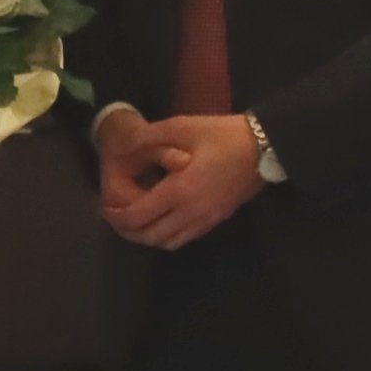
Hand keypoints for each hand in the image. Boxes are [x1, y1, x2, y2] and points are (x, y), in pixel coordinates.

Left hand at [102, 114, 264, 251]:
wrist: (266, 147)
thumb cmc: (222, 135)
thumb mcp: (181, 127)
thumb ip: (148, 137)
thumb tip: (121, 146)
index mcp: (179, 191)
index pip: (139, 217)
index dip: (116, 216)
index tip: (104, 206)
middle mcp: (191, 213)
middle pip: (150, 237)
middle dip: (127, 231)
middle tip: (115, 217)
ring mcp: (207, 220)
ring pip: (169, 243)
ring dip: (147, 237)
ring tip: (135, 221)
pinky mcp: (217, 220)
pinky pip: (185, 238)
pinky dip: (167, 236)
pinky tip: (161, 219)